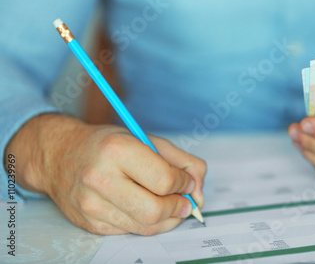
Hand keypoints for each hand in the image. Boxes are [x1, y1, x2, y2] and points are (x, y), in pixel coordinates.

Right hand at [5, 114, 206, 234]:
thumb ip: (182, 161)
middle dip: (179, 208)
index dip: (185, 184)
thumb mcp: (147, 139)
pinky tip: (145, 207)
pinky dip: (146, 223)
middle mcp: (100, 178)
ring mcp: (92, 204)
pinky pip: (130, 231)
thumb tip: (199, 190)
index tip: (188, 182)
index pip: (164, 180)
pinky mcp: (89, 223)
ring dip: (167, 219)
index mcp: (117, 149)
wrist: (60, 155)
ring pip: (145, 226)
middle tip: (185, 201)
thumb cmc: (108, 144)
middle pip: (155, 210)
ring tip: (171, 206)